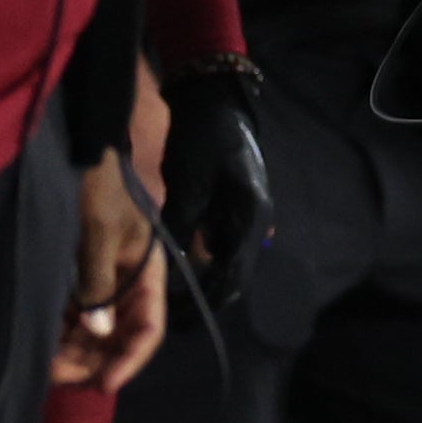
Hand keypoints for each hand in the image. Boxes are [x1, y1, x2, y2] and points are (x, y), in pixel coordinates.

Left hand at [56, 153, 167, 388]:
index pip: (149, 327)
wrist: (79, 149)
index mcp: (146, 272)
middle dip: (93, 360)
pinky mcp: (77, 274)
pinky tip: (40, 345)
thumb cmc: (97, 187)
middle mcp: (127, 282)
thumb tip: (98, 331)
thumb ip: (98, 282)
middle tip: (57, 378)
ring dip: (74, 351)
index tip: (103, 385)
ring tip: (44, 368)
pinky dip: (59, 331)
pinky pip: (72, 313)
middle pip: (119, 335)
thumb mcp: (100, 232)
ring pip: (94, 329)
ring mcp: (101, 280)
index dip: (130, 359)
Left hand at [156, 69, 270, 294]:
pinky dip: (198, 255)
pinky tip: (174, 263)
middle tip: (171, 314)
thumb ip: (182, 228)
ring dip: (201, 276)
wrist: (215, 101)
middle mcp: (254, 223)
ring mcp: (245, 215)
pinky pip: (217, 241)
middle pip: (233, 273)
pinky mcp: (231, 207)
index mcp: (252, 219)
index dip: (207, 302)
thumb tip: (171, 269)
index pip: (234, 276)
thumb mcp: (188, 185)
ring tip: (167, 292)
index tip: (179, 321)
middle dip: (205, 295)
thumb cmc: (203, 139)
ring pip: (224, 259)